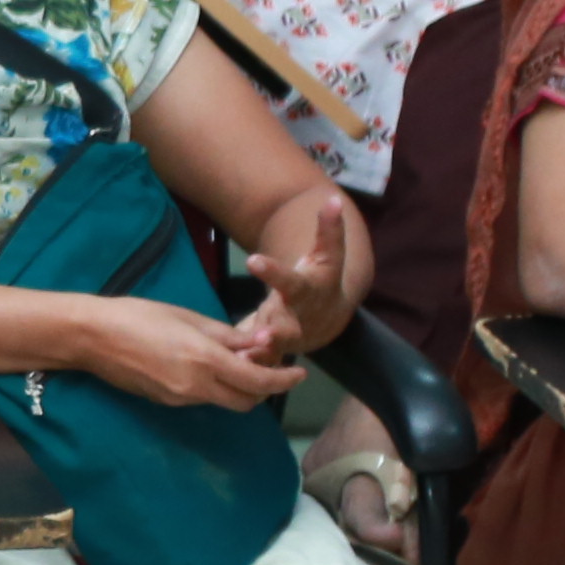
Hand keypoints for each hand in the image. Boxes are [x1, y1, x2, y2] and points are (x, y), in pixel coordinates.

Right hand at [74, 296, 305, 414]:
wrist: (92, 337)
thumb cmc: (138, 316)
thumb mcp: (188, 318)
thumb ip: (226, 336)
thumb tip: (258, 344)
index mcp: (205, 361)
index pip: (258, 381)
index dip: (284, 379)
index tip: (299, 373)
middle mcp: (196, 388)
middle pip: (247, 401)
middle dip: (264, 388)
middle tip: (268, 365)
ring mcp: (180, 399)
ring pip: (225, 400)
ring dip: (240, 387)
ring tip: (237, 360)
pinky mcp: (166, 402)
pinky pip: (203, 398)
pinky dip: (215, 386)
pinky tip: (206, 365)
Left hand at [243, 188, 364, 356]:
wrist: (330, 319)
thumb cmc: (320, 281)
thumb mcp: (326, 255)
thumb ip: (328, 230)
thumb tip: (333, 197)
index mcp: (309, 290)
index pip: (292, 280)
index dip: (273, 271)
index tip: (252, 260)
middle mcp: (301, 317)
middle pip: (288, 327)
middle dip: (277, 329)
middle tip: (262, 333)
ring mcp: (292, 337)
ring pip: (276, 349)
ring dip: (261, 353)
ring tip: (242, 355)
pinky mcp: (280, 351)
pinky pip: (265, 361)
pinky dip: (253, 365)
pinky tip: (231, 367)